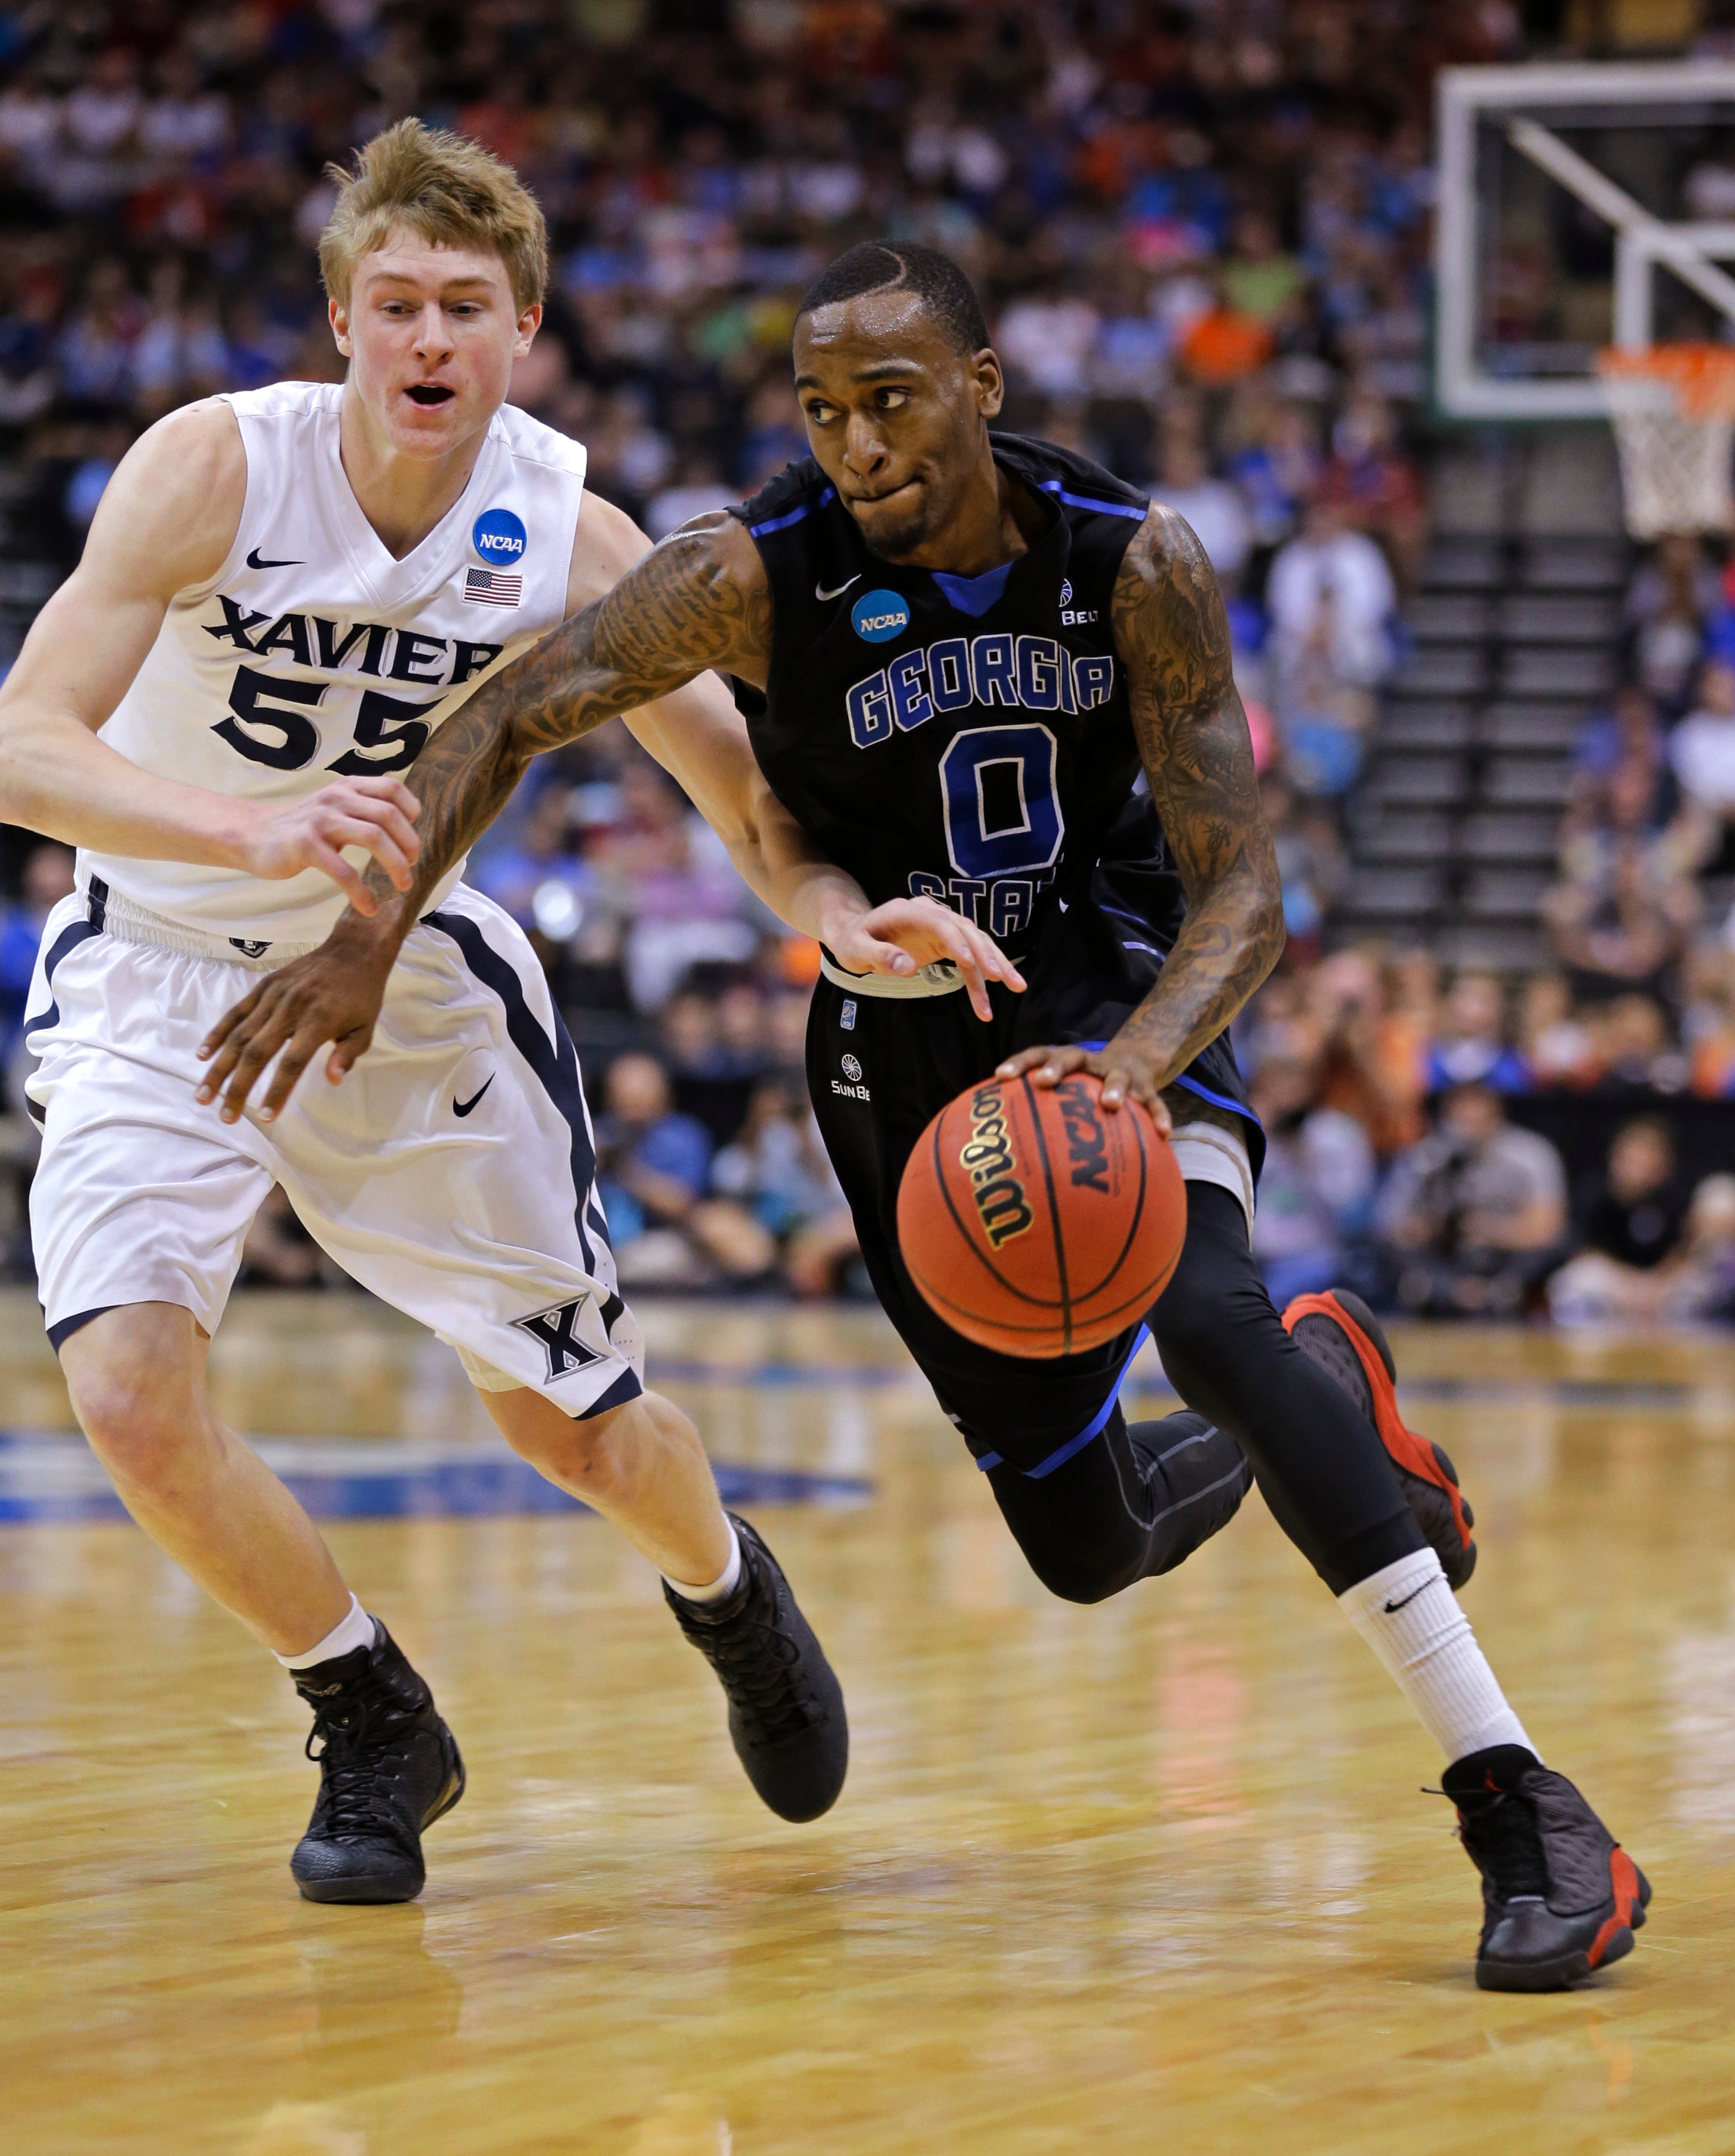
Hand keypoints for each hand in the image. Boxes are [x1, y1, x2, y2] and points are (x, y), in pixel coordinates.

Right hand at [195, 920, 393, 1122]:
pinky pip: (236, 1012)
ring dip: (219, 1067)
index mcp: (318, 1022)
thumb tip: (332, 1080)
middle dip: (237, 1087)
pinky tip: (203, 1055)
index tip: (265, 1117)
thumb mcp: (366, 1028)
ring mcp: (274, 996)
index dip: (277, 1091)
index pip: (292, 1063)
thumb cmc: (362, 995)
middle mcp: (291, 1009)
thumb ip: (348, 1055)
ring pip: (239, 1035)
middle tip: (225, 1116)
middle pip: (257, 1053)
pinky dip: (218, 1034)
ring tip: (203, 1094)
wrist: (353, 950)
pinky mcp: (264, 986)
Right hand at [236, 776, 420, 914]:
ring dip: (396, 865)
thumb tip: (406, 825)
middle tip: (412, 867)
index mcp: (347, 787)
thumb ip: (364, 809)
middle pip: (388, 815)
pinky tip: (368, 907)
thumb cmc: (304, 827)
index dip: (410, 811)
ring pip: (373, 837)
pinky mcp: (306, 845)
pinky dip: (361, 892)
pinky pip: (343, 871)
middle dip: (409, 844)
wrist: (255, 835)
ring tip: (403, 885)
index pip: (392, 788)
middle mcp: (337, 798)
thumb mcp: (335, 807)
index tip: (410, 836)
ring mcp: (321, 820)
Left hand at [826, 895, 1025, 1022]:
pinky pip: (969, 962)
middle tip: (1004, 978)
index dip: (956, 941)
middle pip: (967, 931)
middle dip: (988, 954)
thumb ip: (880, 956)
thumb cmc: (853, 941)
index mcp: (909, 911)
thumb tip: (908, 967)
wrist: (855, 933)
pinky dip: (979, 983)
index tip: (969, 962)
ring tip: (1017, 987)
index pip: (940, 923)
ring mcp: (942, 928)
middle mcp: (932, 914)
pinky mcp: (946, 944)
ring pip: (977, 944)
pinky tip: (985, 1008)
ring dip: (996, 965)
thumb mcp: (855, 950)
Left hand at [993, 1038, 1172, 1134]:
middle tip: (1044, 1081)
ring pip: (1118, 1076)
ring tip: (1111, 1105)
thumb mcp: (1068, 1092)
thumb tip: (1007, 1148)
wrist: (1134, 1062)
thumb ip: (1041, 1110)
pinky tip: (1163, 1134)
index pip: (1038, 1054)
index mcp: (1067, 1061)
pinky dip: (1159, 1115)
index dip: (1019, 1063)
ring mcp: (1120, 1073)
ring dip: (1114, 1088)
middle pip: (1073, 1057)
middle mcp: (1091, 1063)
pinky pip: (1154, 1101)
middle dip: (1057, 1067)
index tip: (1000, 1076)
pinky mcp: (1146, 1087)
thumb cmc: (1087, 1089)